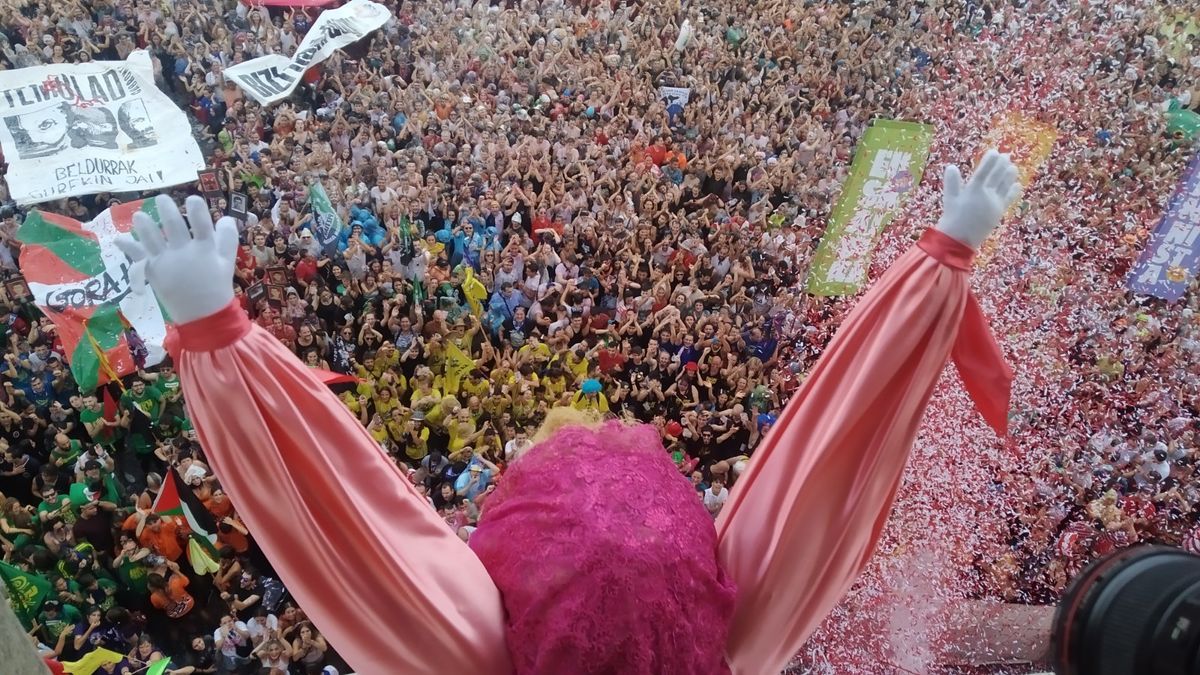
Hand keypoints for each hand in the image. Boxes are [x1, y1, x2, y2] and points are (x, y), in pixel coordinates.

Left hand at [115, 195, 238, 324]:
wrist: (203, 315)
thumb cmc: (217, 285)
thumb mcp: (227, 261)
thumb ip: (227, 237)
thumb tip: (225, 216)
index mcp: (206, 249)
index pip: (202, 224)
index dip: (196, 209)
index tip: (192, 199)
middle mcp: (184, 253)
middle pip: (173, 226)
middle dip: (166, 209)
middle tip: (161, 198)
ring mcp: (166, 262)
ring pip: (151, 238)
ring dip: (144, 225)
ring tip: (140, 215)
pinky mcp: (153, 272)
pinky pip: (137, 257)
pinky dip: (127, 247)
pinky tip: (119, 238)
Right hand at [935, 149, 1020, 249]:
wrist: (960, 239)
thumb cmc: (952, 218)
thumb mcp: (949, 199)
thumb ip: (951, 182)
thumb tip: (951, 167)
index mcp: (973, 189)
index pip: (984, 170)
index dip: (990, 160)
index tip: (994, 152)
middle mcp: (986, 194)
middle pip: (997, 175)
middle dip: (1002, 164)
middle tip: (1006, 156)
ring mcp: (995, 203)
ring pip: (1005, 185)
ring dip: (1009, 175)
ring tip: (1013, 167)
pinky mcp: (999, 211)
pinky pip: (1008, 198)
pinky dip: (1013, 190)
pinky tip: (1016, 184)